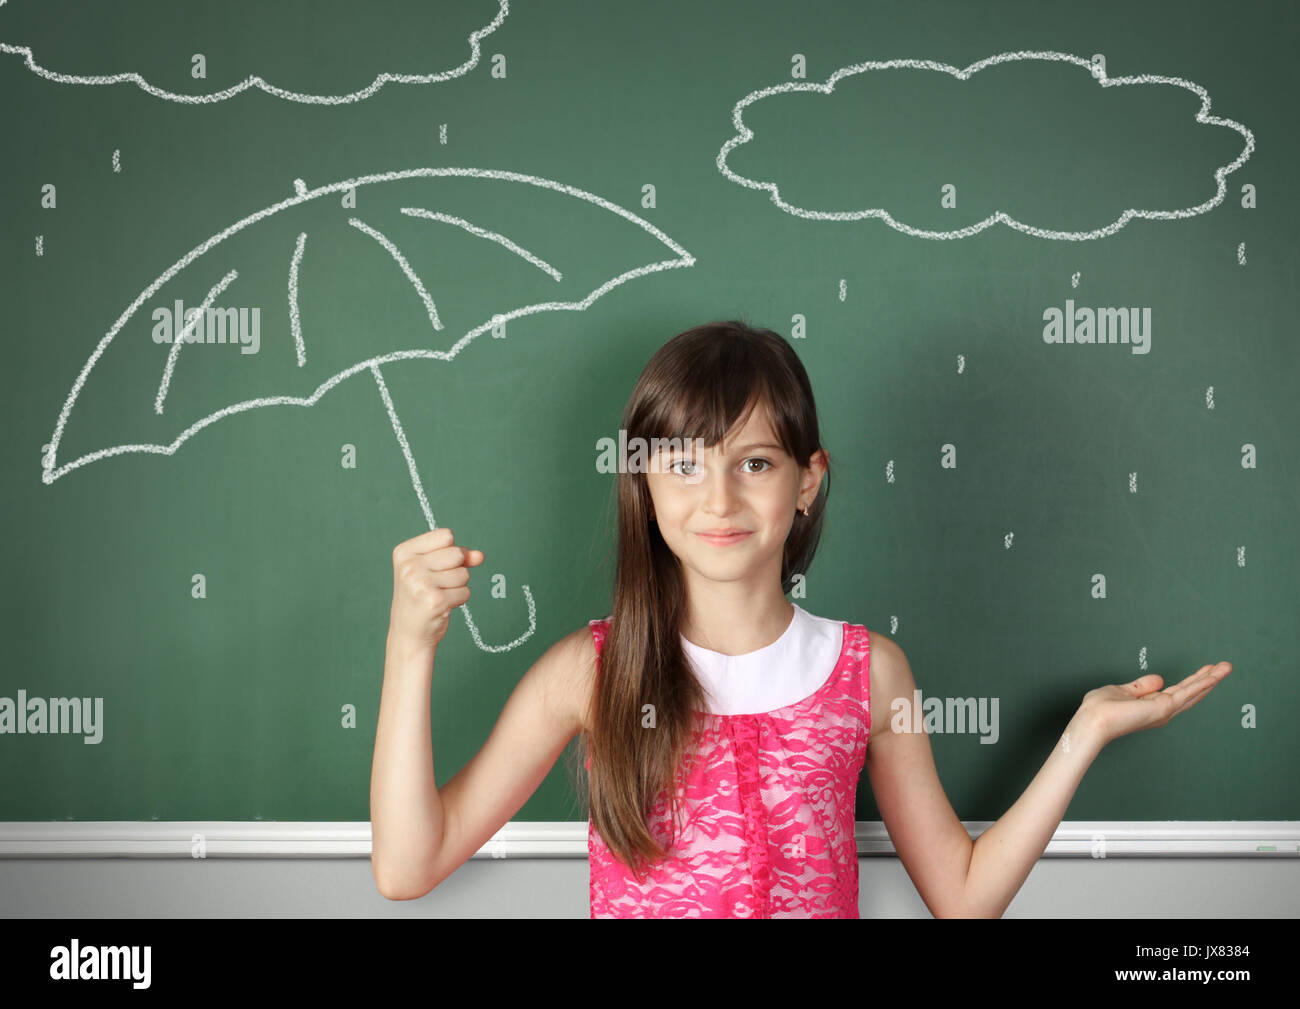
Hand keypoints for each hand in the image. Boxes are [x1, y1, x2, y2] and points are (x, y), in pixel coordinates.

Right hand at [388, 528, 484, 649]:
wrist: (409, 633)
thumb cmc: (421, 596)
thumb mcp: (433, 569)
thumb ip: (458, 557)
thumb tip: (480, 556)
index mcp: (404, 552)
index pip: (446, 536)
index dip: (450, 550)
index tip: (436, 566)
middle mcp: (409, 566)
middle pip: (457, 553)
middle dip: (456, 569)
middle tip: (438, 584)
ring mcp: (421, 584)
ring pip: (464, 574)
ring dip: (457, 586)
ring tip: (438, 595)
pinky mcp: (435, 601)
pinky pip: (465, 592)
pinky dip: (459, 599)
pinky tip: (442, 606)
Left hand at [1080, 662, 1231, 745]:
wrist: (1092, 721)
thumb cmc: (1099, 709)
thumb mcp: (1122, 691)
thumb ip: (1140, 686)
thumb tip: (1159, 679)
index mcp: (1152, 706)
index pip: (1178, 691)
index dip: (1192, 680)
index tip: (1205, 670)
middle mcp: (1162, 711)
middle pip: (1191, 692)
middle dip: (1207, 679)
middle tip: (1224, 667)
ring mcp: (1165, 710)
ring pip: (1194, 691)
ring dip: (1211, 679)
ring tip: (1227, 667)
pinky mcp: (1164, 708)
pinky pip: (1188, 692)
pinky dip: (1203, 683)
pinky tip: (1214, 675)